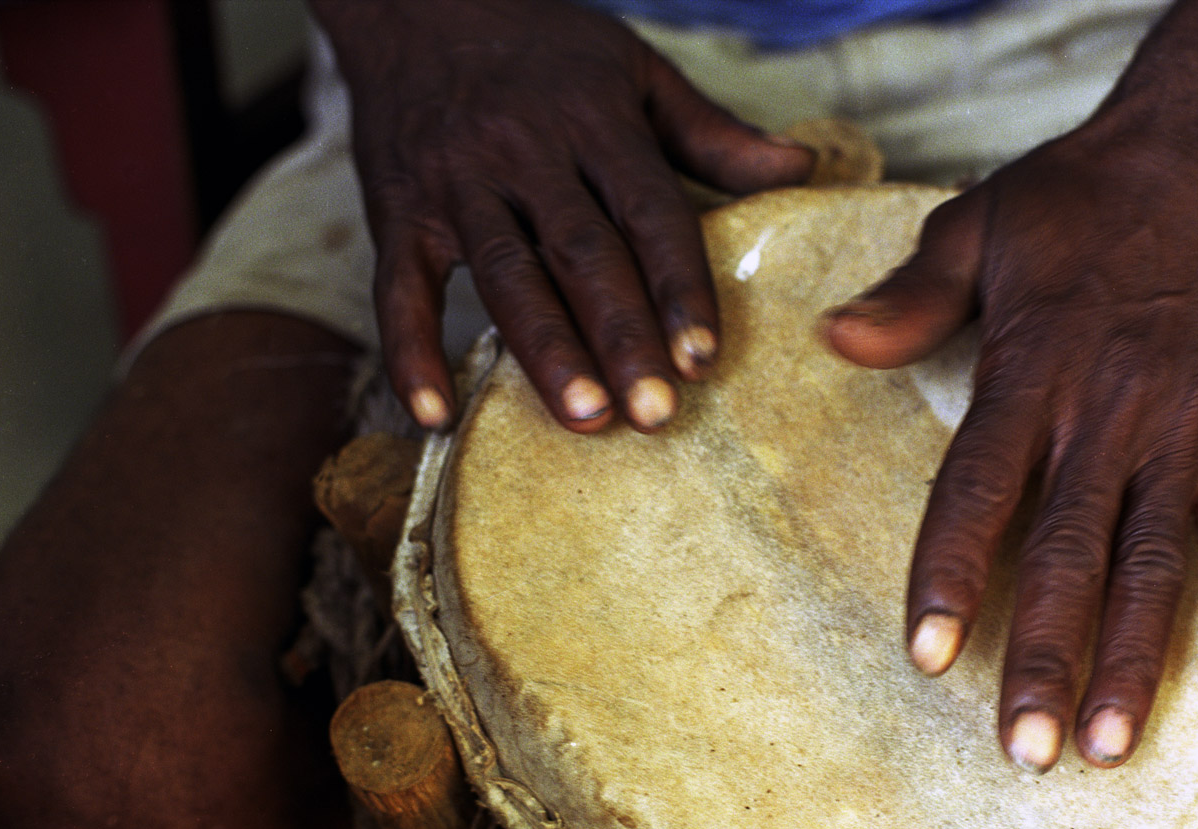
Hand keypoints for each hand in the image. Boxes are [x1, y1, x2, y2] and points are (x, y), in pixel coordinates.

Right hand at [312, 0, 813, 431]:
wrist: (413, 2)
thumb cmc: (540, 47)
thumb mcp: (634, 68)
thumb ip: (711, 132)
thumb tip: (800, 169)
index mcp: (593, 121)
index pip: (648, 213)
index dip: (678, 288)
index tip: (704, 358)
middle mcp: (525, 152)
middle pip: (581, 255)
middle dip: (621, 337)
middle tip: (655, 413)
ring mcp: (456, 184)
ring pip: (506, 276)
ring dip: (544, 352)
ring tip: (584, 418)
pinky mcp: (398, 211)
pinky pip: (398, 289)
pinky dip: (410, 353)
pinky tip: (435, 415)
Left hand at [825, 119, 1197, 771]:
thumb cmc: (1070, 200)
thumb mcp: (975, 226)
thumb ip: (909, 296)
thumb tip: (830, 338)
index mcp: (1031, 370)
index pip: (981, 490)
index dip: (954, 574)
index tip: (929, 656)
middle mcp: (1109, 412)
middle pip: (1072, 553)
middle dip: (1050, 657)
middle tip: (1027, 751)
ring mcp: (1183, 428)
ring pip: (1158, 562)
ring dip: (1139, 658)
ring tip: (1111, 748)